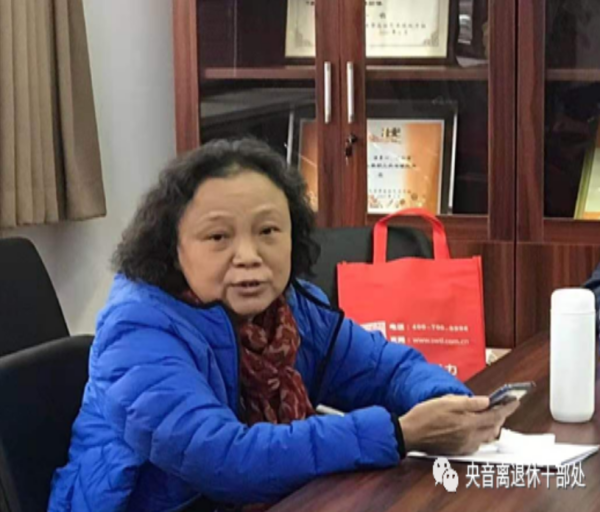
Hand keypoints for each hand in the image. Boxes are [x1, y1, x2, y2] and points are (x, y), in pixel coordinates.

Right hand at [399, 395, 519, 454]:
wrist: (409, 434)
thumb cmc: (425, 416)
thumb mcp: (446, 402)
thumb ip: (468, 402)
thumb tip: (486, 401)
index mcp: (468, 424)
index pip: (495, 415)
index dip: (507, 407)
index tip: (515, 401)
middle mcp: (470, 438)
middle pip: (494, 428)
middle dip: (500, 417)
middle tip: (501, 406)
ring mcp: (464, 446)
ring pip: (486, 437)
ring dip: (491, 426)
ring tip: (489, 416)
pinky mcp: (458, 451)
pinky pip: (477, 443)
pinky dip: (481, 434)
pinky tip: (473, 427)